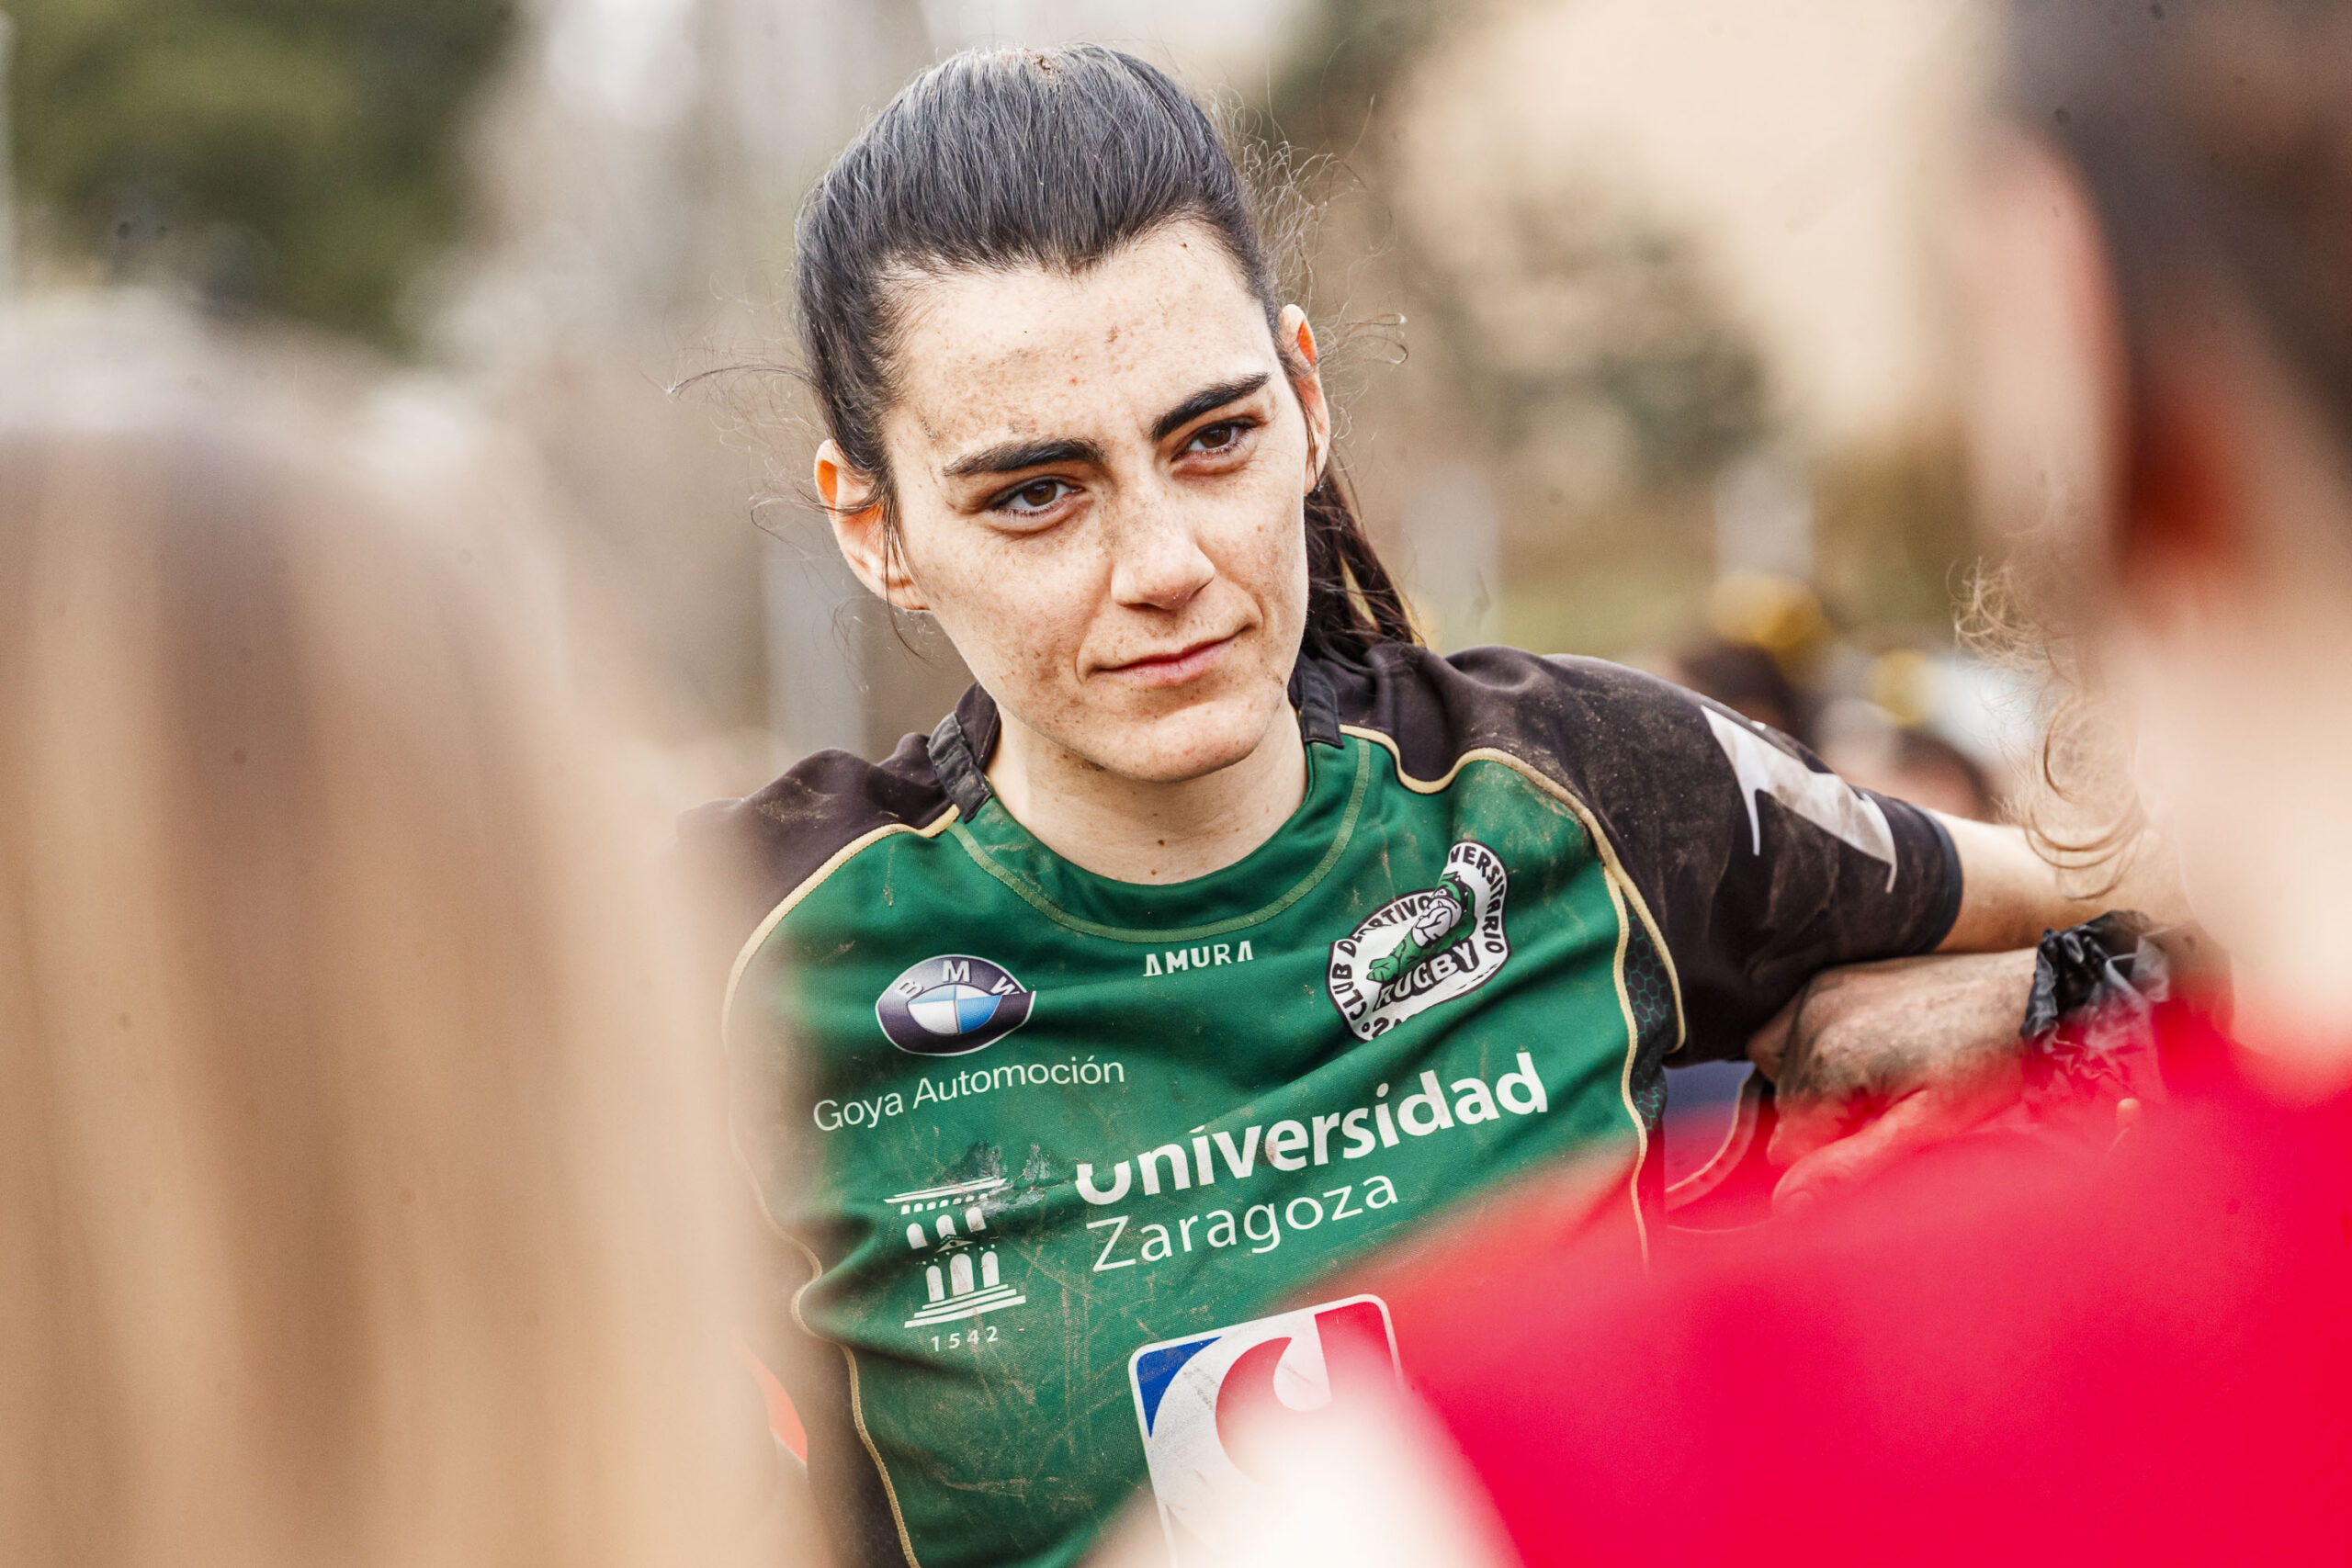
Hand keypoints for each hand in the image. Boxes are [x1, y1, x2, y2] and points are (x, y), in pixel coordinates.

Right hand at [1748, 949, 2037, 1213]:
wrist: (2021, 996)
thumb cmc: (1985, 1061)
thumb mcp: (1926, 1127)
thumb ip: (1850, 1165)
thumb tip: (1788, 1204)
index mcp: (1829, 1062)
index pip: (1786, 1145)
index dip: (1831, 1157)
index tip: (1879, 1142)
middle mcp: (1811, 1020)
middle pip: (1785, 1110)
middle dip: (1829, 1123)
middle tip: (1891, 1112)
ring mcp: (1817, 995)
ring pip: (1781, 1074)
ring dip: (1817, 1091)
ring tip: (1878, 1087)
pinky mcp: (1829, 982)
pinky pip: (1787, 1032)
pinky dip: (1811, 1054)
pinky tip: (1860, 1059)